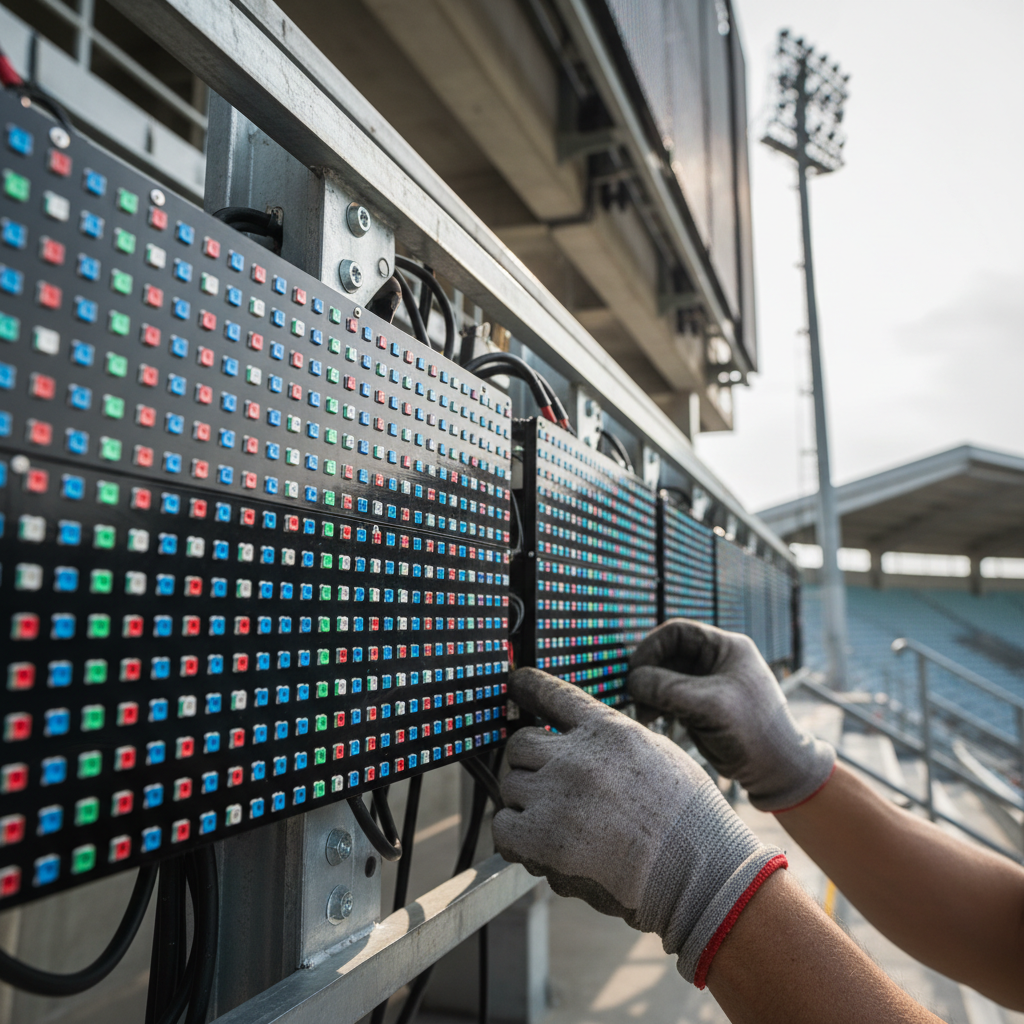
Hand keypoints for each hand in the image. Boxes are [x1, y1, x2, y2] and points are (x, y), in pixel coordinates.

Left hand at [493, 667, 785, 986]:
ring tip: (558, 826)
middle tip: (550, 790)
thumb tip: (582, 742)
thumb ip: (614, 741)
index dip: (528, 686)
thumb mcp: (657, 753)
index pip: (553, 694)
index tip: (516, 682)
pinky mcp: (544, 837)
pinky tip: (541, 848)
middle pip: (520, 744)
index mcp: (608, 730)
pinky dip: (516, 839)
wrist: (700, 871)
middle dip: (530, 766)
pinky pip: (504, 827)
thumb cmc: (689, 819)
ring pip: (510, 786)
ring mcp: (558, 794)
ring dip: (526, 804)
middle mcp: (577, 755)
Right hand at [628, 619, 834, 811]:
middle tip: (635, 696)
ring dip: (650, 692)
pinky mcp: (699, 706)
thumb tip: (632, 680)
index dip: (651, 647)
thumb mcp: (708, 704)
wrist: (775, 770)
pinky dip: (656, 706)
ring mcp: (706, 684)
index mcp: (725, 648)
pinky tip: (653, 720)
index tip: (635, 670)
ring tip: (645, 714)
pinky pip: (668, 697)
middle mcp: (715, 661)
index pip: (677, 632)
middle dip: (649, 674)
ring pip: (665, 677)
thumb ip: (667, 688)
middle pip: (668, 655)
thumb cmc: (752, 731)